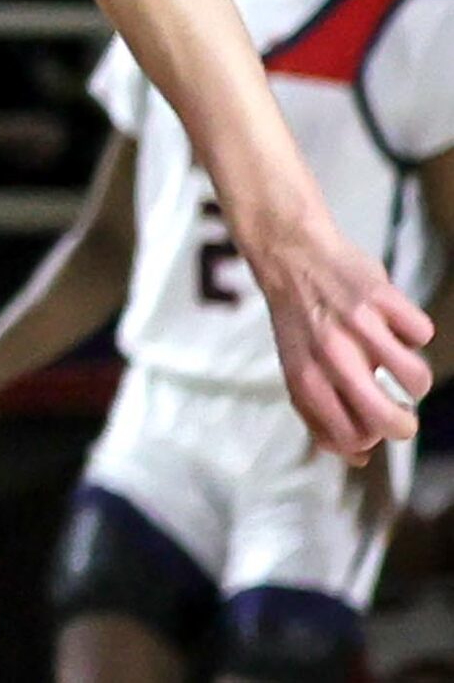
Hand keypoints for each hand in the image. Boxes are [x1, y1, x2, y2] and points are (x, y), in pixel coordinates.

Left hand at [249, 215, 433, 462]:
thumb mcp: (295, 367)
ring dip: (415, 378)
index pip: (351, 436)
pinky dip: (414, 331)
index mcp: (307, 377)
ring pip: (417, 378)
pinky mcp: (383, 298)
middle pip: (388, 419)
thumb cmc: (299, 320)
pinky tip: (393, 324)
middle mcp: (332, 355)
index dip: (370, 439)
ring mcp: (359, 326)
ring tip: (398, 363)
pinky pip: (422, 333)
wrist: (290, 255)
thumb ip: (319, 415)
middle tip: (404, 415)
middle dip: (405, 426)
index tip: (373, 427)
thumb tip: (358, 459)